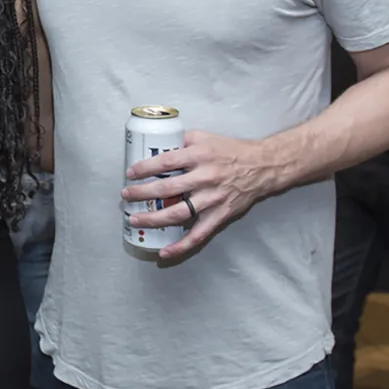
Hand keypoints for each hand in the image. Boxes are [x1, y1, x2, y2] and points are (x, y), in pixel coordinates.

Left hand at [122, 130, 287, 259]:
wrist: (262, 167)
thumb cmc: (231, 151)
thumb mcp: (205, 137)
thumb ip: (182, 140)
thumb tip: (158, 144)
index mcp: (200, 156)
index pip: (166, 162)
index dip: (145, 168)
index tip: (130, 173)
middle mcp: (205, 178)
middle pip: (167, 189)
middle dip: (142, 194)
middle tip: (126, 196)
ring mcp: (212, 199)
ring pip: (177, 213)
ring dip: (153, 218)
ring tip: (135, 219)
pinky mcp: (220, 216)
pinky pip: (198, 235)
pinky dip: (181, 246)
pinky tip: (164, 251)